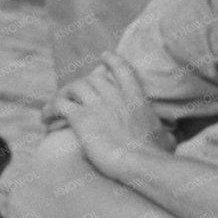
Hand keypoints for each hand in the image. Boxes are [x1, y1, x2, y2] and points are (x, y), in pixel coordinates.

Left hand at [55, 54, 170, 177]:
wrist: (140, 163)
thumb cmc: (156, 156)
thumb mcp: (167, 139)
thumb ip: (165, 133)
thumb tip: (171, 137)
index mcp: (137, 98)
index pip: (122, 68)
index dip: (111, 60)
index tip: (104, 54)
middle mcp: (115, 96)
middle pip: (92, 78)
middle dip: (81, 84)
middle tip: (73, 94)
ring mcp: (96, 105)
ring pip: (73, 87)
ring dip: (63, 95)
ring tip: (56, 106)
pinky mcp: (80, 118)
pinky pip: (58, 105)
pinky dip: (50, 110)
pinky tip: (46, 119)